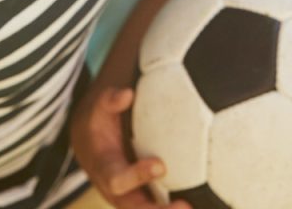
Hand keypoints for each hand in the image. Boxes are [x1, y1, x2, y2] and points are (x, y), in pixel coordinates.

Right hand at [71, 86, 187, 208]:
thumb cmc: (98, 125)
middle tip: (184, 206)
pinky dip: (174, 207)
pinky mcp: (142, 199)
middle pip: (135, 208)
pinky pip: (157, 207)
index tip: (160, 166)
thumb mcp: (97, 110)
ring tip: (194, 208)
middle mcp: (116, 191)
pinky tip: (201, 205)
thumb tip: (126, 95)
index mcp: (105, 169)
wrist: (90, 145)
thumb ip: (109, 101)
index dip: (137, 176)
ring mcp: (130, 198)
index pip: (117, 180)